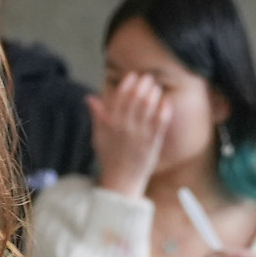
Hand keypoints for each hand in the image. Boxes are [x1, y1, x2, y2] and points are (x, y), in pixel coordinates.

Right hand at [87, 74, 168, 197]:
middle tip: (148, 78)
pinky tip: (166, 102)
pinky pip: (160, 122)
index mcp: (111, 123)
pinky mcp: (152, 143)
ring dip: (153, 94)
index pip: (120, 97)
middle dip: (143, 85)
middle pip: (135, 98)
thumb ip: (97, 116)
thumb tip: (90, 98)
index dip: (128, 83)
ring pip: (148, 107)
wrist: (121, 181)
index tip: (133, 76)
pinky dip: (164, 110)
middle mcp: (125, 126)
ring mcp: (140, 134)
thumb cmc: (110, 158)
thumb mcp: (99, 136)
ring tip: (156, 87)